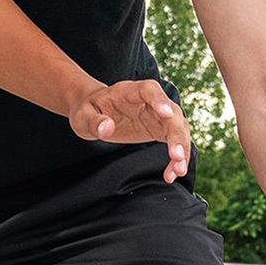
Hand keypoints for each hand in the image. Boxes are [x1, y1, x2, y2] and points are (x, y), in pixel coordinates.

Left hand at [71, 81, 191, 183]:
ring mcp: (157, 115)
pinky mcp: (159, 129)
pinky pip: (174, 142)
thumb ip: (94, 121)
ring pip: (178, 128)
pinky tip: (171, 174)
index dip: (159, 100)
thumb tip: (107, 129)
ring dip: (182, 148)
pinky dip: (176, 158)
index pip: (150, 90)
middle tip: (177, 156)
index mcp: (130, 91)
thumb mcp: (83, 116)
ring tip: (178, 170)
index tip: (166, 114)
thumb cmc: (88, 110)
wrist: (94, 112)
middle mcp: (149, 101)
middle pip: (171, 113)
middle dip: (177, 134)